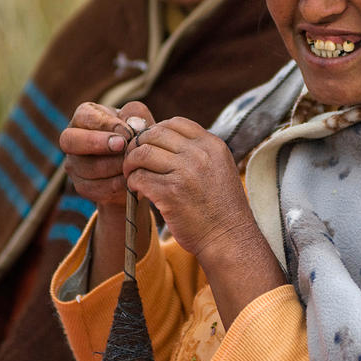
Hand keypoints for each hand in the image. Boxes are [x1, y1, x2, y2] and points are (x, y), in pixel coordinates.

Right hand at [61, 101, 153, 207]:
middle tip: (122, 145)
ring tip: (133, 163)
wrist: (137, 165)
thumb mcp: (138, 120)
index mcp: (84, 117)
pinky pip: (95, 188)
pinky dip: (116, 183)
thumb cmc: (135, 135)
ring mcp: (74, 165)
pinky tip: (130, 178)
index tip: (128, 132)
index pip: (85, 116)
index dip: (105, 124)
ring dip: (113, 166)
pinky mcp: (82, 186)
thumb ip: (137, 115)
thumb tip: (134, 124)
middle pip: (70, 140)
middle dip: (96, 143)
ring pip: (86, 167)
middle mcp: (73, 140)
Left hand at [123, 117, 252, 258]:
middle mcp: (199, 154)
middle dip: (139, 145)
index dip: (157, 131)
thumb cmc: (221, 207)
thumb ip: (198, 152)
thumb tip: (164, 139)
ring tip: (133, 175)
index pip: (176, 122)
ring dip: (131, 163)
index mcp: (212, 145)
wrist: (229, 238)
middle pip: (155, 134)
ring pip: (142, 153)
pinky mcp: (170, 193)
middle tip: (135, 160)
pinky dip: (132, 182)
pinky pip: (139, 177)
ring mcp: (185, 173)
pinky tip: (137, 190)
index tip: (151, 145)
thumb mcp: (219, 168)